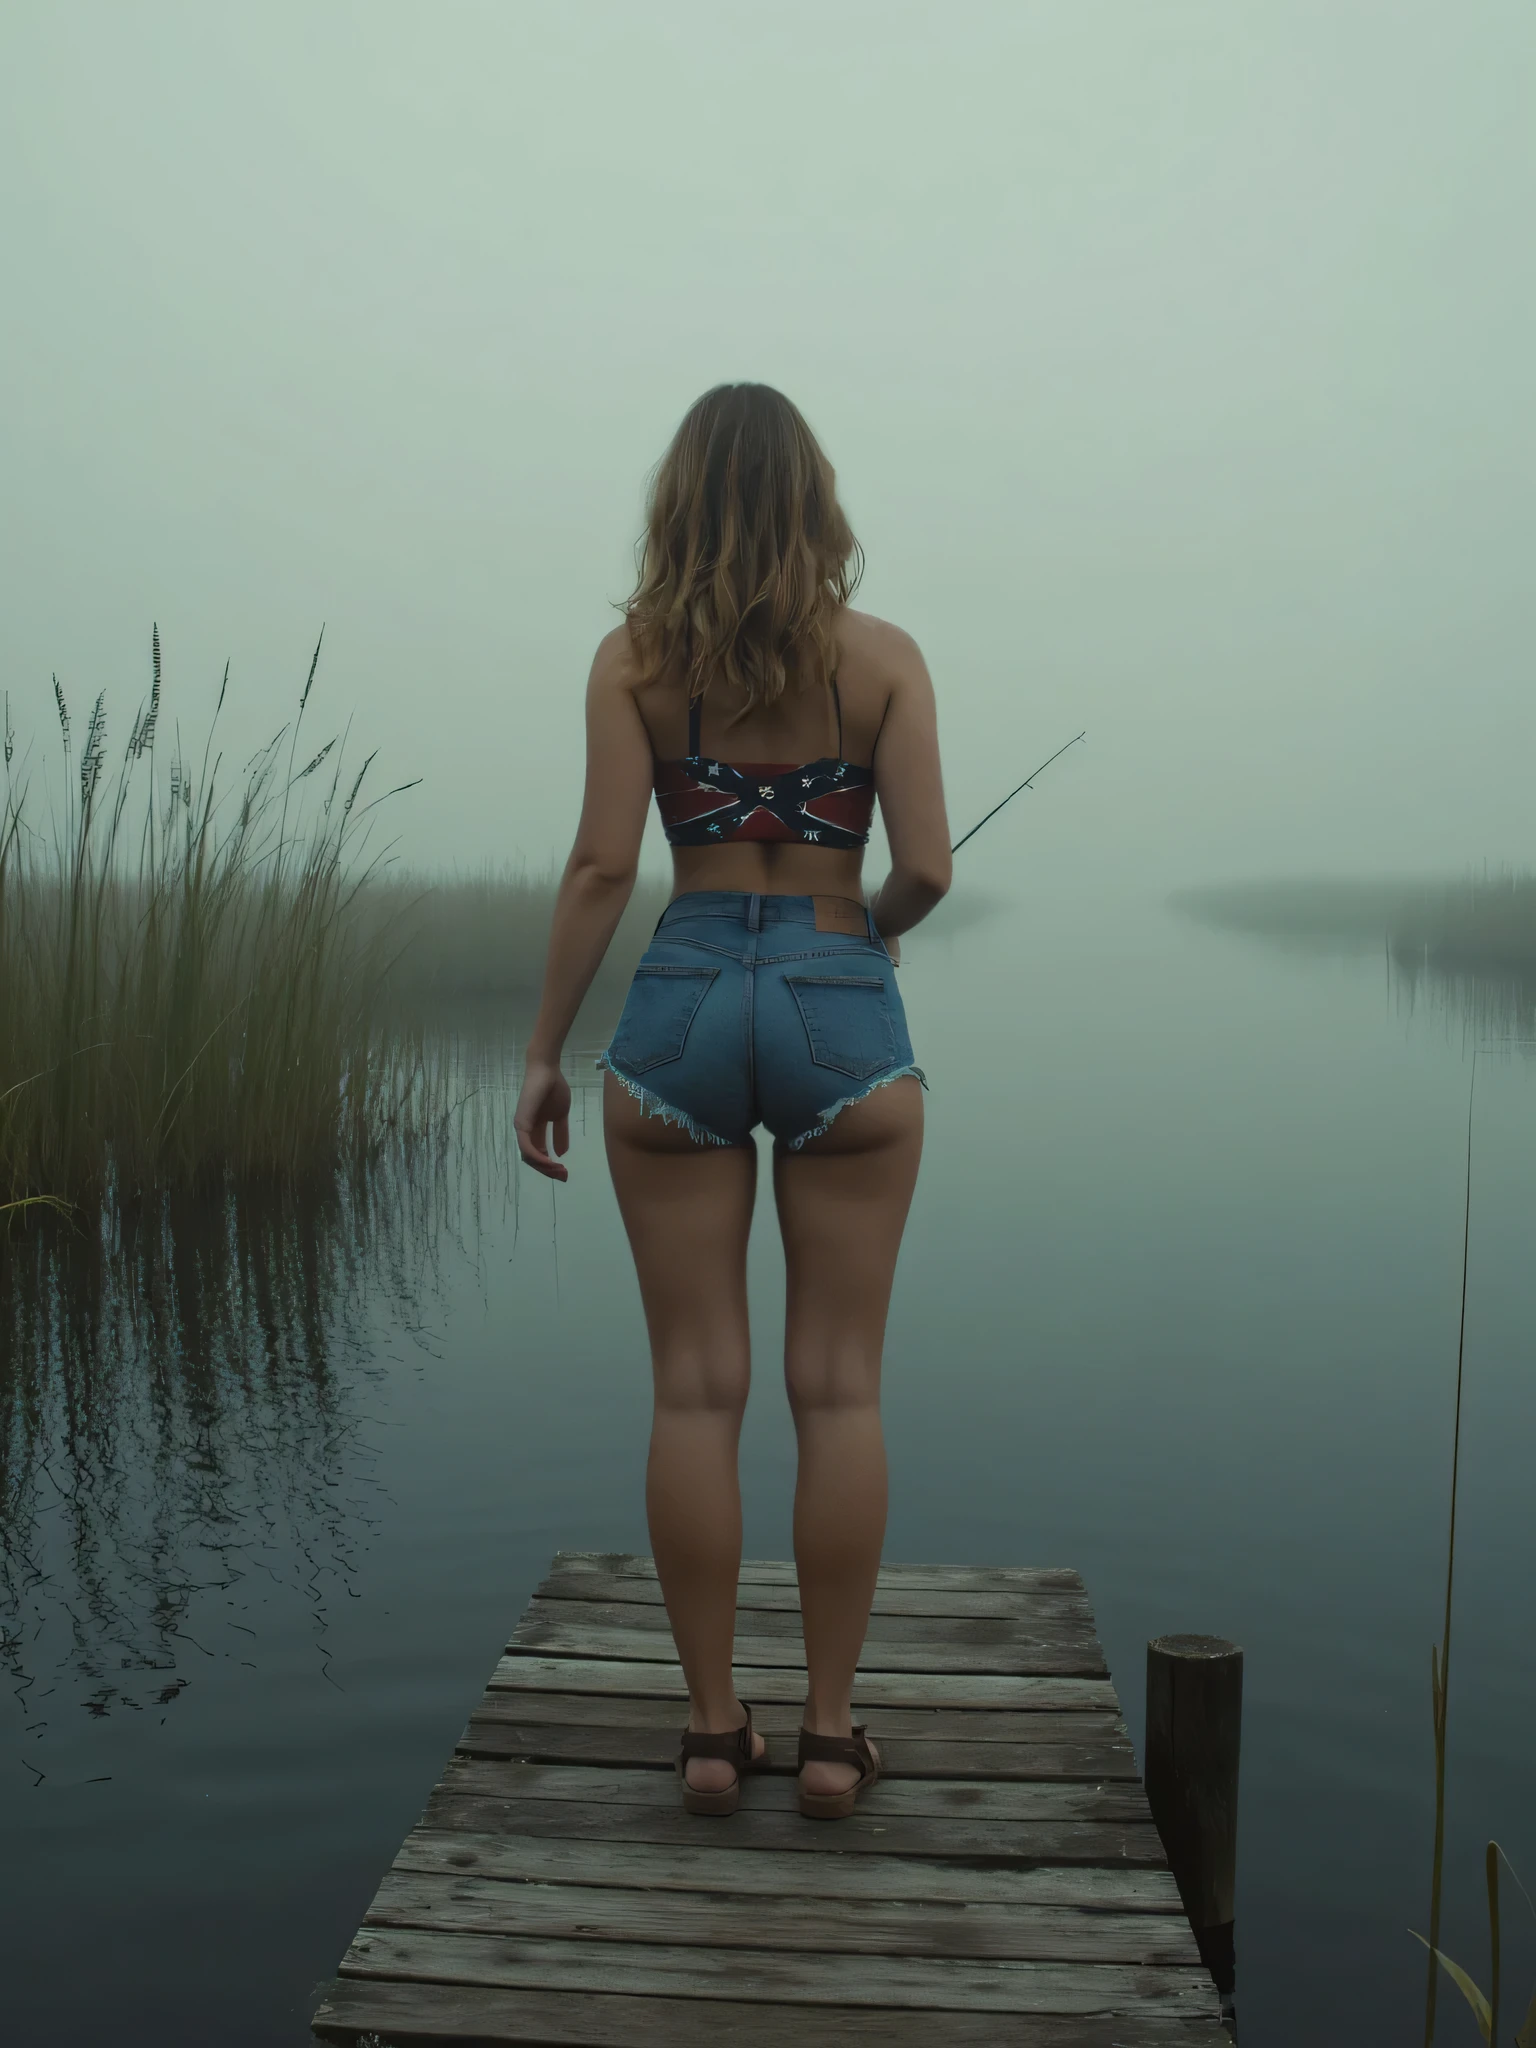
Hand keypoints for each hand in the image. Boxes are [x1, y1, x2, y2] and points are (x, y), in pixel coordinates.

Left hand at [514, 1057, 572, 1180]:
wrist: (548, 1070)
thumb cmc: (553, 1088)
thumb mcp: (561, 1116)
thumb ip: (560, 1133)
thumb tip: (561, 1153)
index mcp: (534, 1129)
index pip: (538, 1154)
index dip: (550, 1165)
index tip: (564, 1172)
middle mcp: (525, 1131)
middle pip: (532, 1158)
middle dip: (548, 1170)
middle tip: (563, 1176)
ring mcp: (522, 1128)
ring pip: (528, 1156)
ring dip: (543, 1166)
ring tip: (558, 1171)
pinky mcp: (521, 1123)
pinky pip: (527, 1146)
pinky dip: (537, 1157)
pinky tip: (549, 1161)